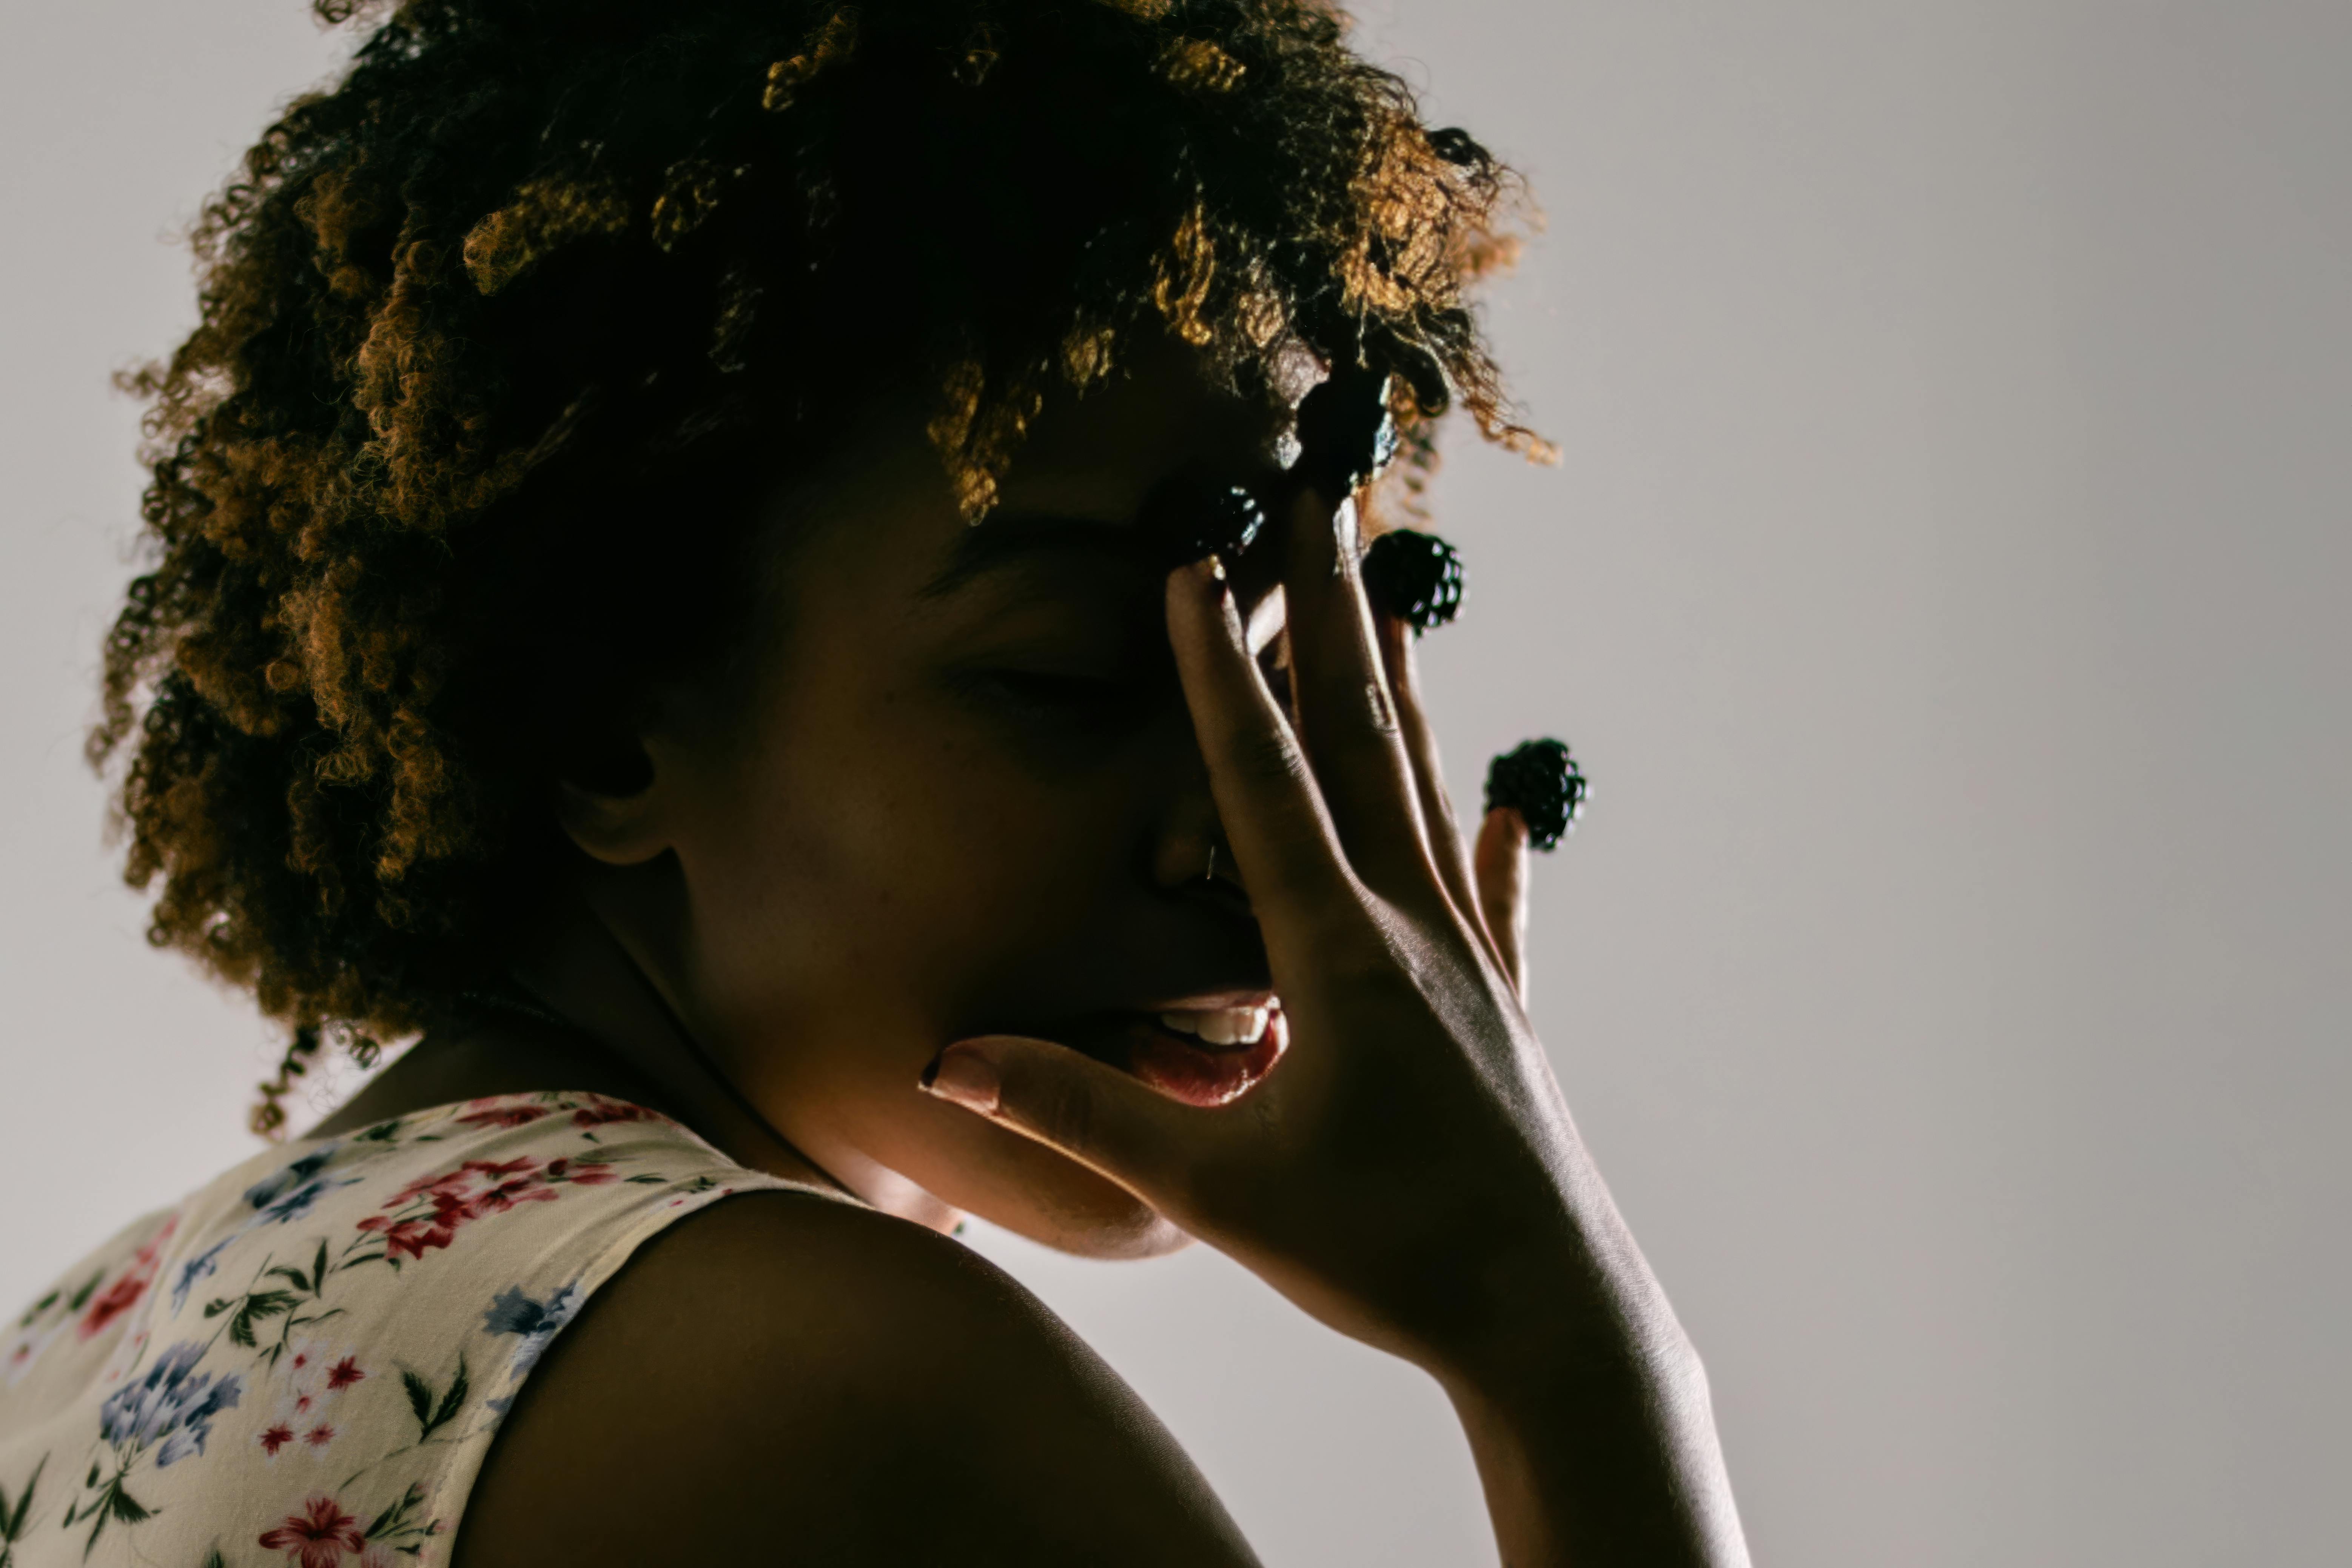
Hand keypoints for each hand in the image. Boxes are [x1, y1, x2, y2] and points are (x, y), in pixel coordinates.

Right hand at [922, 487, 1655, 1381]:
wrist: (1550, 1319)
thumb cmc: (1383, 1258)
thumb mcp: (1212, 1190)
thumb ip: (1080, 1112)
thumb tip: (949, 1062)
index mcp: (1337, 956)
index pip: (1263, 779)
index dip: (1219, 671)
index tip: (1200, 564)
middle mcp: (1411, 931)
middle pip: (1363, 740)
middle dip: (1333, 616)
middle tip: (1331, 498)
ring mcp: (1470, 965)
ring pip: (1428, 793)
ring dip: (1404, 691)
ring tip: (1396, 601)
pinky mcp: (1507, 1012)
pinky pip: (1493, 898)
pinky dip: (1492, 838)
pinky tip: (1512, 799)